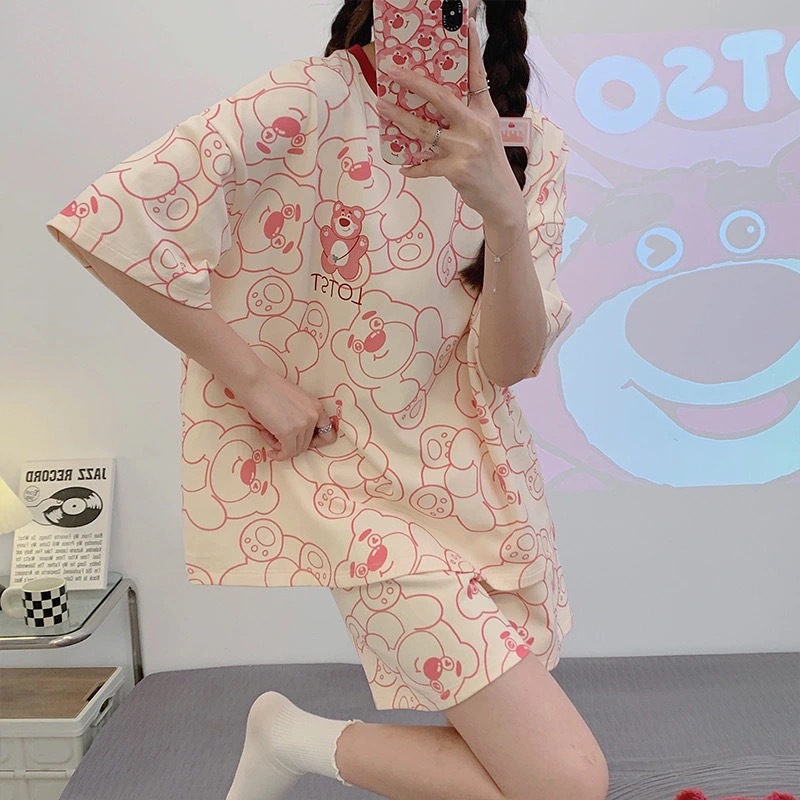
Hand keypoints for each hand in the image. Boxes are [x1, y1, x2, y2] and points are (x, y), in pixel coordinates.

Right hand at [236, 371, 338, 461]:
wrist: (254, 380)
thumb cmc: (268, 387)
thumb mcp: (294, 400)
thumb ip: (300, 415)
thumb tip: (297, 436)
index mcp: (316, 406)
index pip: (329, 435)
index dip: (315, 443)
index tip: (299, 442)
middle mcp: (313, 416)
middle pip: (307, 444)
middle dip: (290, 444)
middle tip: (274, 434)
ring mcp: (302, 424)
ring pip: (296, 450)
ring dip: (281, 446)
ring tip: (268, 432)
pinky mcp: (288, 432)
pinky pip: (287, 453)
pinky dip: (278, 453)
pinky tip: (268, 444)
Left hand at [375, 16, 520, 222]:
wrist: (501, 199)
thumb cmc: (489, 163)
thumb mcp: (486, 133)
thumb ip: (468, 114)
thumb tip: (437, 99)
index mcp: (485, 112)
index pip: (477, 75)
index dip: (471, 49)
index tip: (464, 24)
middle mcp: (477, 126)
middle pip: (440, 97)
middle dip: (413, 82)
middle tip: (392, 70)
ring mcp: (467, 148)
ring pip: (425, 129)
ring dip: (399, 118)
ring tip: (381, 106)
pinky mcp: (457, 170)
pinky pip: (427, 165)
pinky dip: (413, 167)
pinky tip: (403, 167)